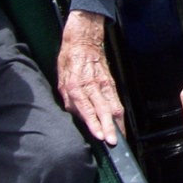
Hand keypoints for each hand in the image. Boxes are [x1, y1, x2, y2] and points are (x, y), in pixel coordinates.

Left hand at [57, 10, 124, 144]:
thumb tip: (77, 116)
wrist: (84, 40)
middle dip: (110, 127)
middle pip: (104, 109)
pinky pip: (116, 101)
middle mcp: (92, 86)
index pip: (87, 108)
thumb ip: (68, 100)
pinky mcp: (111, 83)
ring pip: (114, 106)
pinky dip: (119, 114)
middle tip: (114, 142)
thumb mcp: (61, 79)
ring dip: (118, 123)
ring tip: (120, 138)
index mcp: (76, 86)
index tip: (100, 136)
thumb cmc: (70, 60)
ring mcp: (104, 84)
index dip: (94, 123)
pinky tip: (120, 125)